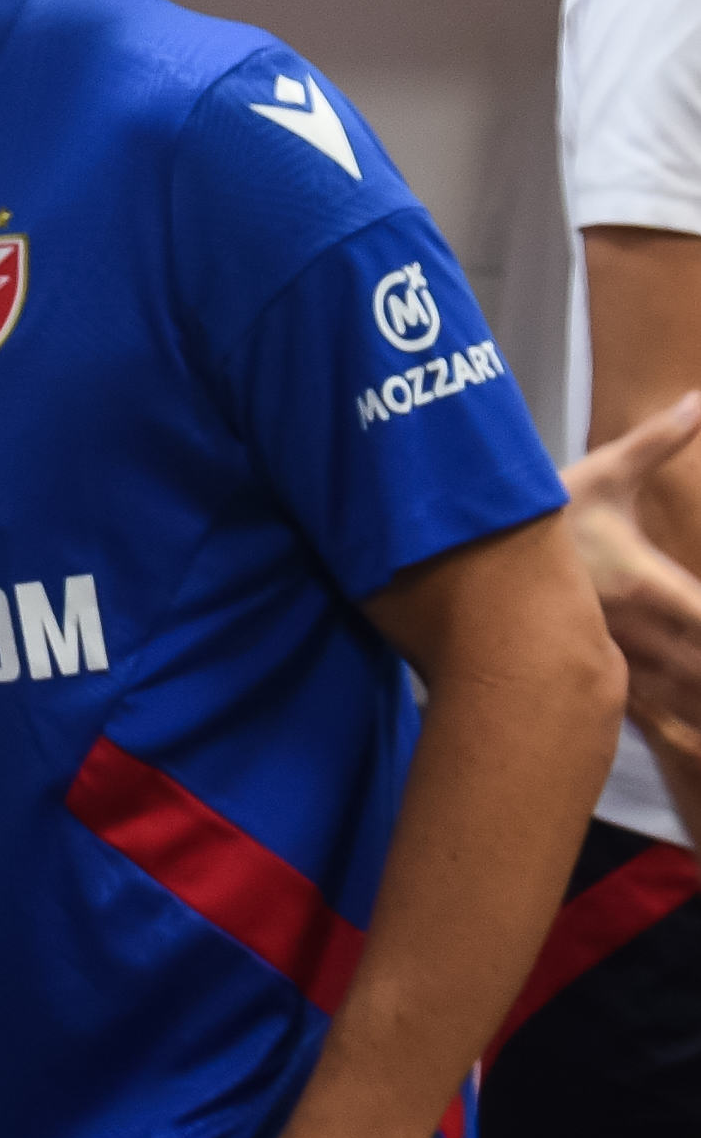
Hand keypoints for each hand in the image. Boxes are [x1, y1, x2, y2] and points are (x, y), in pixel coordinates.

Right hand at [566, 392, 700, 762]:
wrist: (459, 563)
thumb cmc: (536, 522)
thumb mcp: (598, 476)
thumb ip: (656, 441)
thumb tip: (695, 398)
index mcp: (651, 585)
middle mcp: (641, 632)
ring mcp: (618, 662)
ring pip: (687, 702)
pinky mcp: (597, 679)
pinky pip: (654, 721)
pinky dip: (686, 739)